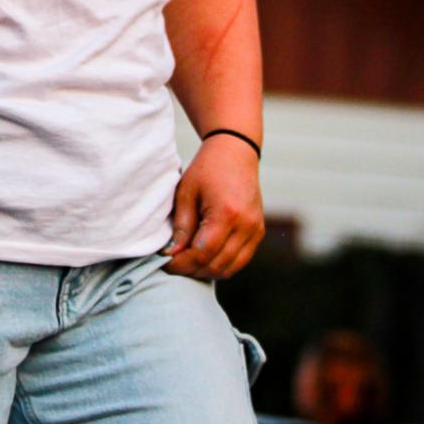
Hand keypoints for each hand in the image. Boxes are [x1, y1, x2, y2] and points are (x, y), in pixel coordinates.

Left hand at [165, 134, 264, 279]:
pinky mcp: (258, 232)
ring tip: (187, 261)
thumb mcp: (186, 192)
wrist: (236, 152)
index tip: (165, 262)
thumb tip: (173, 253)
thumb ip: (182, 225)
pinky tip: (204, 257)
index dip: (181, 264)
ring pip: (229, 269)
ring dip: (206, 271)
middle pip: (216, 265)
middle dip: (191, 270)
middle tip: (173, 264)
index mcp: (227, 214)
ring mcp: (256, 230)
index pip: (202, 254)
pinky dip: (221, 265)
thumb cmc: (208, 168)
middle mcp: (246, 226)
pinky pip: (240, 261)